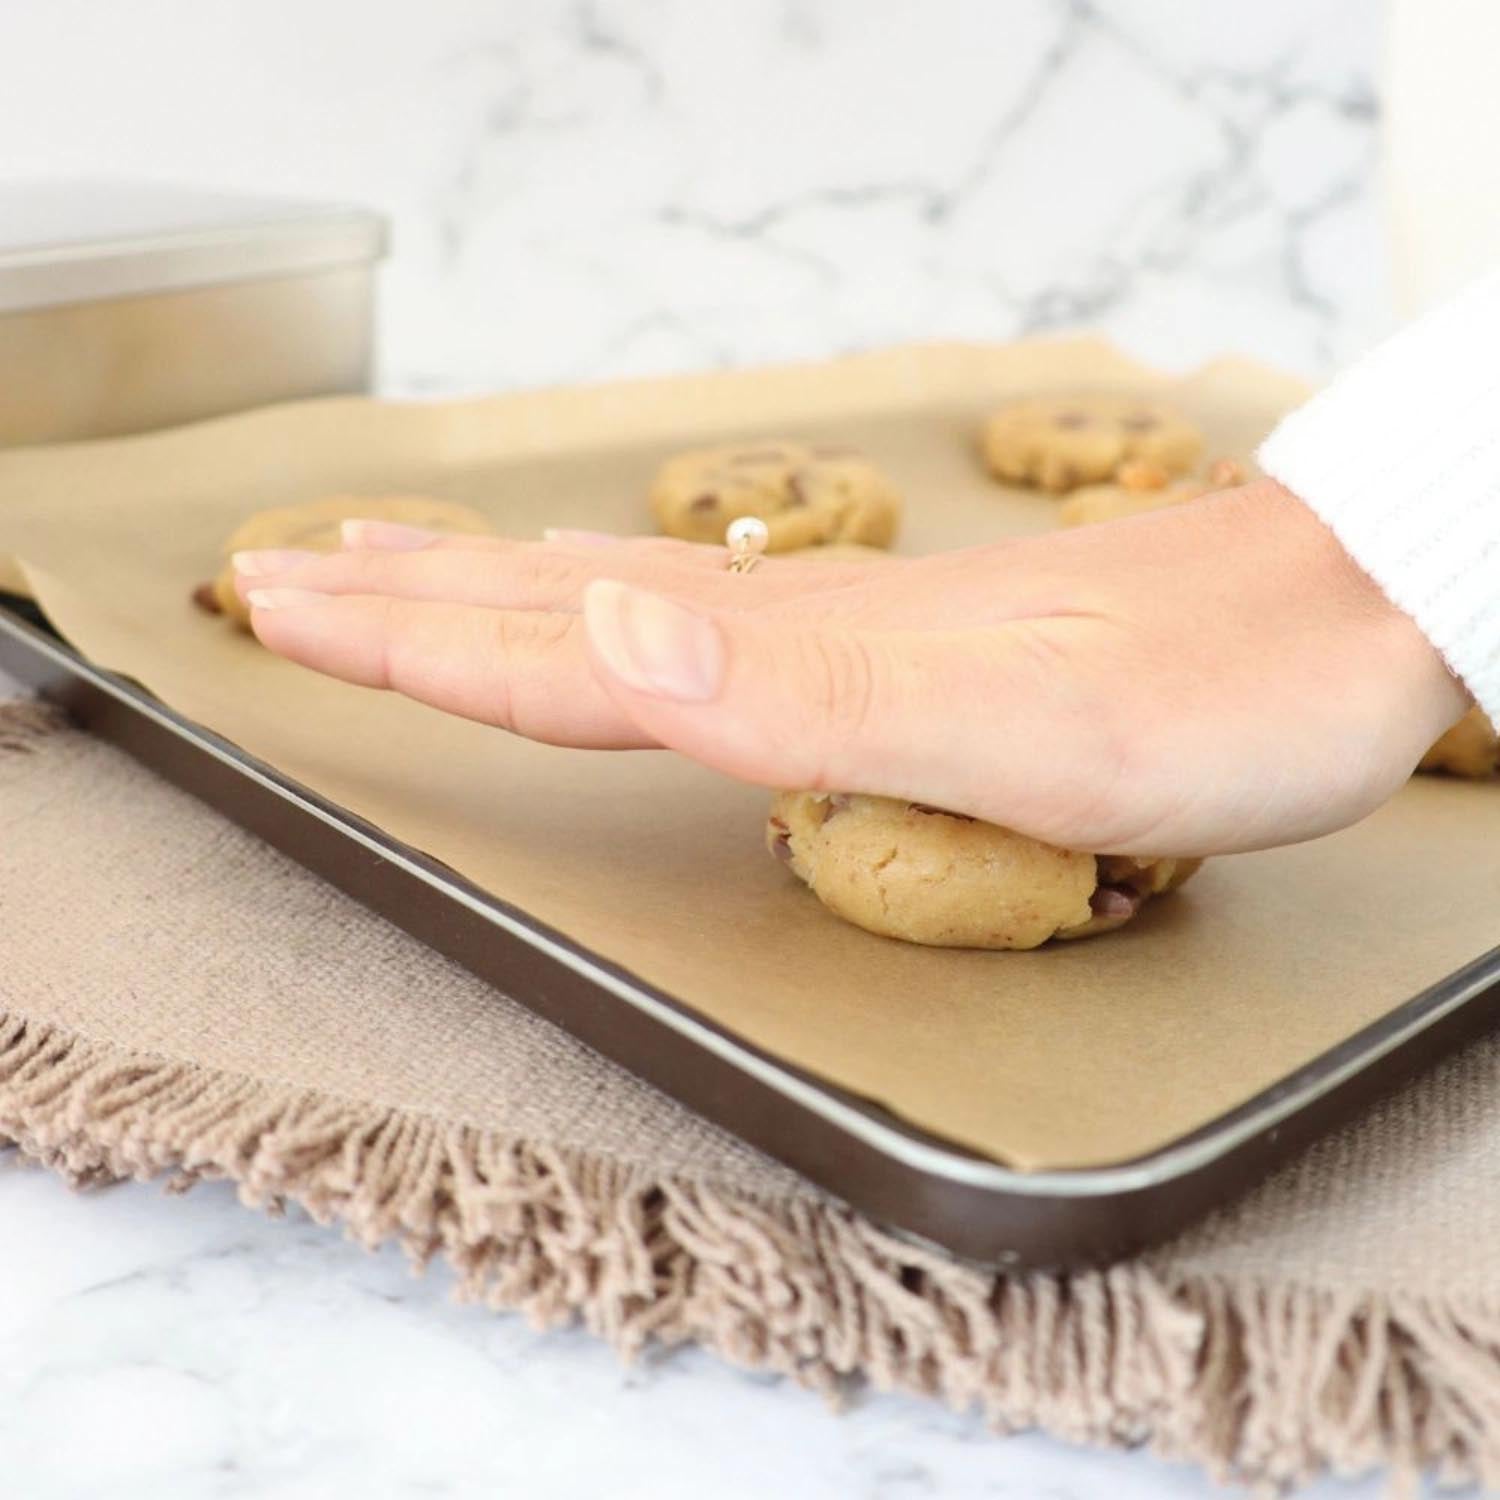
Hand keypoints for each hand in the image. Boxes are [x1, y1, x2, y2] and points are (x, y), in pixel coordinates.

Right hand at [234, 482, 1467, 856]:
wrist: (1338, 620)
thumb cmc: (1204, 697)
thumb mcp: (1017, 725)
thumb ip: (807, 692)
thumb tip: (611, 628)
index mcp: (798, 661)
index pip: (559, 651)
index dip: (415, 642)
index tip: (286, 614)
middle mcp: (802, 629)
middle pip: (561, 607)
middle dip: (411, 599)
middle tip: (283, 577)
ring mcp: (847, 624)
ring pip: (622, 598)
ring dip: (489, 586)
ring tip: (395, 567)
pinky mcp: (898, 637)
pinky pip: (708, 614)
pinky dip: (615, 599)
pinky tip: (612, 591)